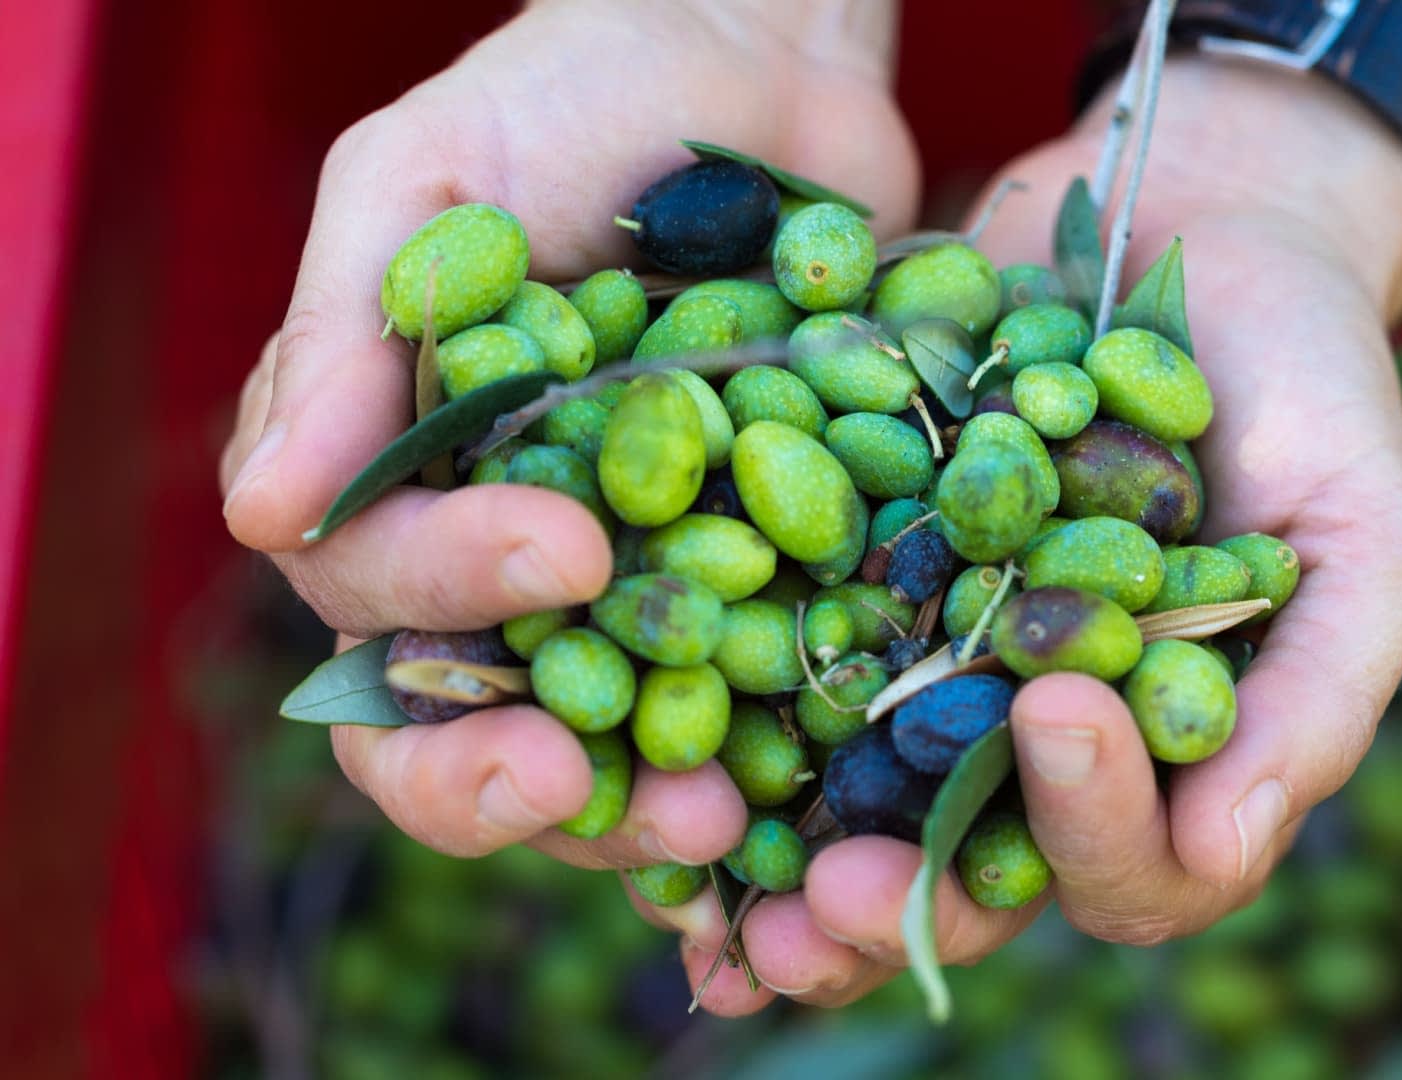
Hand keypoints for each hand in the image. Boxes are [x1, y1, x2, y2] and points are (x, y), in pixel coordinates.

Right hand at [219, 1, 917, 887]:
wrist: (757, 66)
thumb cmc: (563, 101)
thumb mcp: (421, 181)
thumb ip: (342, 341)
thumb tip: (260, 514)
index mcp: (396, 477)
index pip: (375, 591)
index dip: (446, 597)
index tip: (563, 549)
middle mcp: (503, 554)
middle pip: (462, 721)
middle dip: (509, 778)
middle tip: (585, 787)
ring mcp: (635, 578)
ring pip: (606, 744)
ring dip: (641, 804)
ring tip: (718, 817)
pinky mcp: (759, 576)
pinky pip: (752, 694)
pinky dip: (772, 751)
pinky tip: (811, 788)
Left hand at [681, 59, 1401, 1013]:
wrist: (1200, 224)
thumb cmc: (1313, 387)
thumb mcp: (1363, 537)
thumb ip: (1316, 697)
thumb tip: (1228, 845)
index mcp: (1172, 764)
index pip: (1137, 866)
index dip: (1089, 829)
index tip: (1057, 708)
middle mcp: (1045, 742)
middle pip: (973, 872)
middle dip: (900, 897)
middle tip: (830, 893)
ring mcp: (943, 667)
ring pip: (859, 799)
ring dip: (782, 849)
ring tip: (712, 868)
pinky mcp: (855, 578)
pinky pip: (780, 660)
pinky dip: (719, 704)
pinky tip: (654, 725)